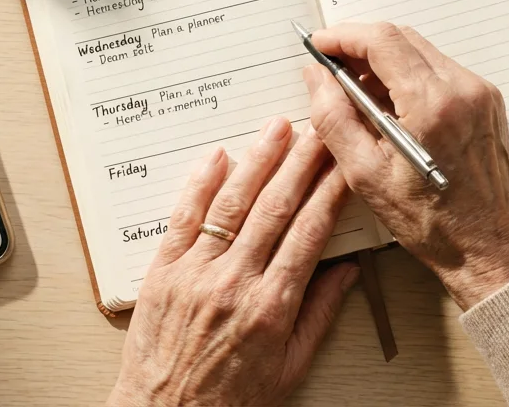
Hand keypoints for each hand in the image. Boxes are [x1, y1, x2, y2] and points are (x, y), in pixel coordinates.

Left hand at [107, 117, 359, 406]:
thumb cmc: (229, 401)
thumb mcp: (290, 367)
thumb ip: (319, 314)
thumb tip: (345, 271)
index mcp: (272, 307)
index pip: (309, 231)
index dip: (330, 191)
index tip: (344, 165)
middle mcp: (234, 283)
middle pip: (276, 207)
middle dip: (302, 162)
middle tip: (318, 130)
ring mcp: (196, 273)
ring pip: (232, 203)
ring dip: (258, 160)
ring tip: (277, 129)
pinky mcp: (163, 272)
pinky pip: (184, 218)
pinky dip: (200, 184)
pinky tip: (217, 156)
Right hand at [302, 22, 508, 309]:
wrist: (487, 246)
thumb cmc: (432, 222)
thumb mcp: (365, 174)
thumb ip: (334, 118)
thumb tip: (316, 78)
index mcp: (432, 105)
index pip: (382, 41)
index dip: (344, 36)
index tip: (320, 45)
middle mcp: (463, 89)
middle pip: (402, 38)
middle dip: (362, 45)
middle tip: (332, 67)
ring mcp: (480, 92)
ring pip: (421, 51)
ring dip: (385, 60)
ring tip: (357, 91)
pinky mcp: (487, 101)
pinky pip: (440, 70)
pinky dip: (410, 76)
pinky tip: (391, 105)